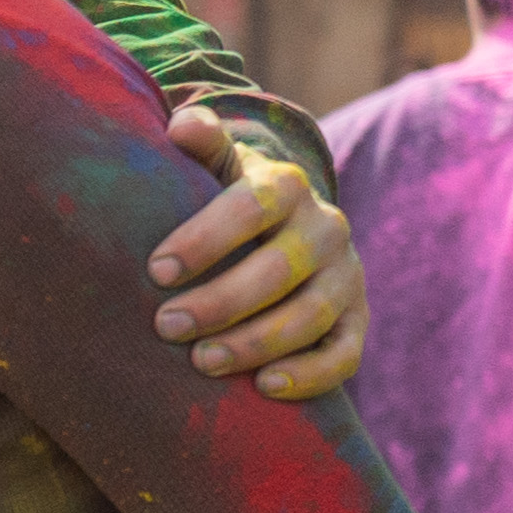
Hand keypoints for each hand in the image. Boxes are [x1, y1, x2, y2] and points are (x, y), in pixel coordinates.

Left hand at [152, 111, 363, 400]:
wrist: (282, 222)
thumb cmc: (224, 195)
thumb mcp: (215, 162)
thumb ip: (200, 140)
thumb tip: (183, 125)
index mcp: (286, 186)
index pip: (252, 207)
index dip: (204, 239)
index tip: (156, 271)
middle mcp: (326, 228)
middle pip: (280, 269)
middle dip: (220, 302)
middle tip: (165, 327)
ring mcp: (347, 277)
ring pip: (311, 315)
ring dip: (255, 342)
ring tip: (201, 362)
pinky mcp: (356, 320)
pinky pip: (346, 354)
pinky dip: (311, 375)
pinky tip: (266, 387)